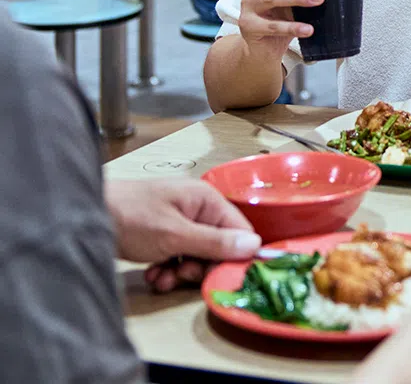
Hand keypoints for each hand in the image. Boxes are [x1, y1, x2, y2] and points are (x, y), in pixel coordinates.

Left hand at [105, 179, 261, 292]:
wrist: (85, 217)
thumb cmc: (131, 218)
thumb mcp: (175, 236)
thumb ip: (214, 242)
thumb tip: (255, 245)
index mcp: (207, 201)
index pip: (238, 230)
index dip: (234, 256)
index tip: (218, 278)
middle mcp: (198, 209)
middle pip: (217, 246)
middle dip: (199, 267)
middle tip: (180, 276)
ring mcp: (180, 221)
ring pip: (196, 255)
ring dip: (180, 272)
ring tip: (159, 278)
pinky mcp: (163, 235)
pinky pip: (178, 257)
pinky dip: (167, 269)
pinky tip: (151, 274)